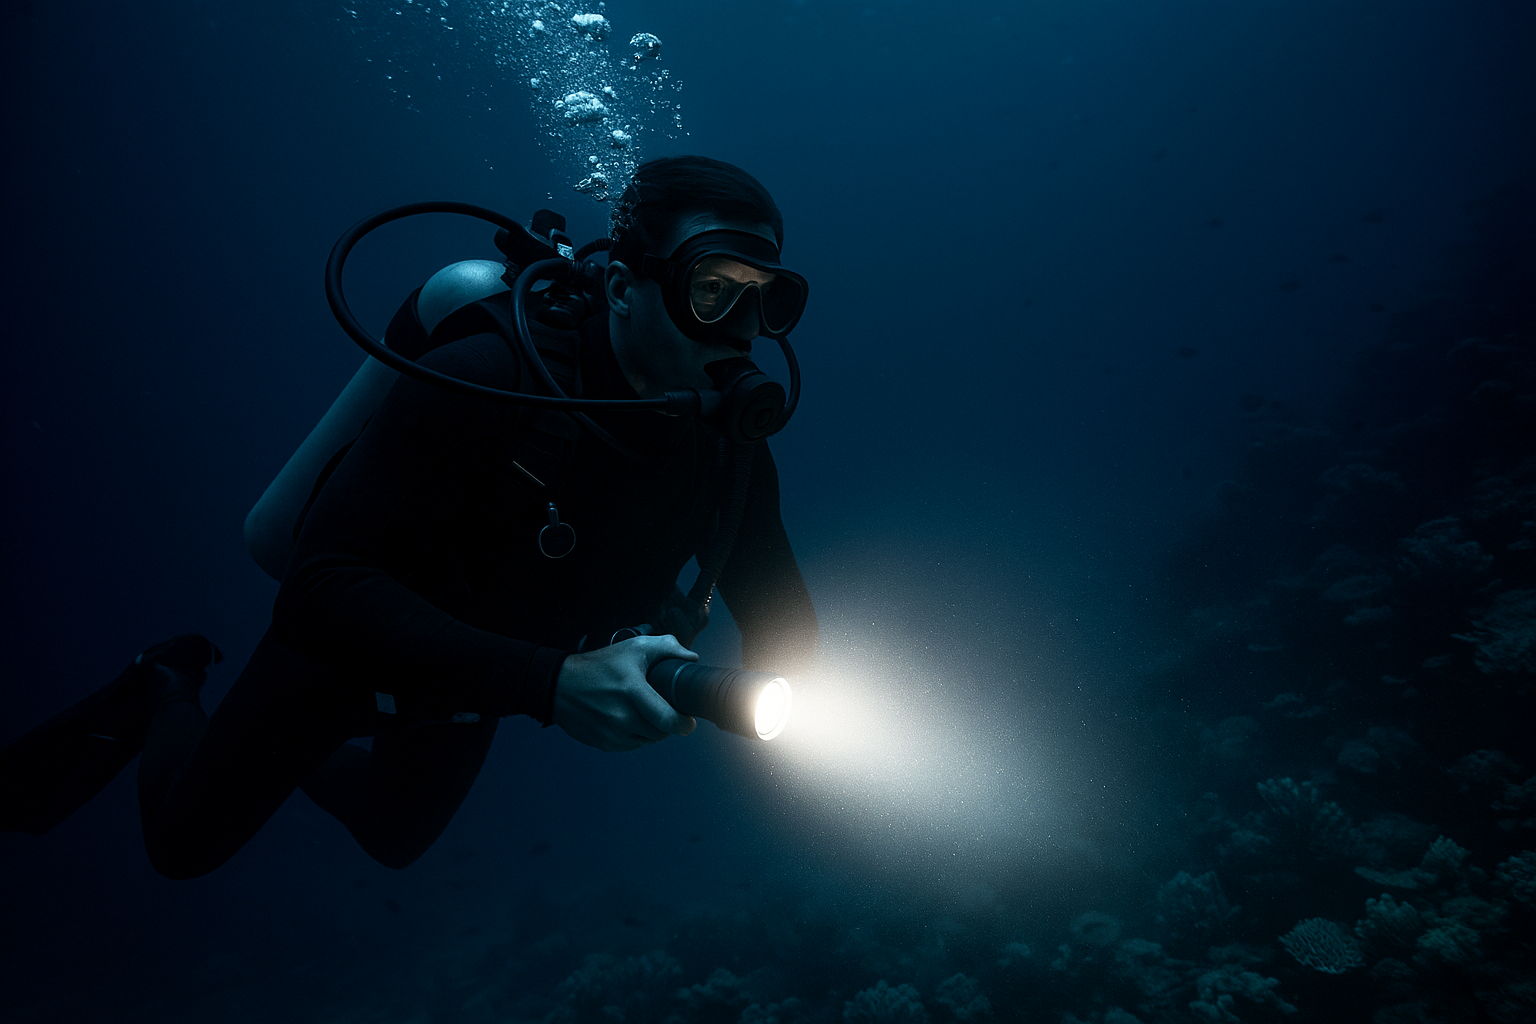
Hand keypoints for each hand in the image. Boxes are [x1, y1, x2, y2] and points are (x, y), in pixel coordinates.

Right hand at [553, 635, 698, 750]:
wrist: (560, 686)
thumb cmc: (600, 665)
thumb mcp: (633, 648)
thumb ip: (667, 648)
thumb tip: (691, 659)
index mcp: (632, 691)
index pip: (668, 720)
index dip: (684, 724)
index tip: (689, 720)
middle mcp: (621, 717)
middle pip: (662, 732)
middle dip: (668, 722)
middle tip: (664, 708)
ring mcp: (612, 734)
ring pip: (649, 740)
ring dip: (652, 729)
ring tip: (643, 710)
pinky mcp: (605, 744)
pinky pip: (633, 745)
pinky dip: (636, 735)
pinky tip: (628, 718)